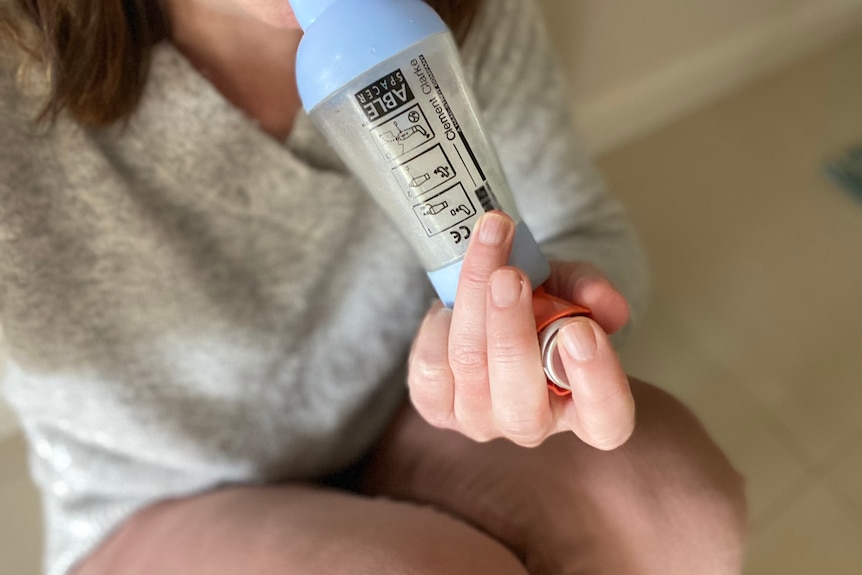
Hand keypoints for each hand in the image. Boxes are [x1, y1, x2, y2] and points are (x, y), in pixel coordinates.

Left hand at [408, 212, 634, 449]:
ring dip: (472, 302)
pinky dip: (439, 324)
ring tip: (484, 248)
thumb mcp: (570, 287)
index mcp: (582, 407)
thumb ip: (589, 290)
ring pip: (470, 370)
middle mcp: (532, 425)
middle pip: (522, 406)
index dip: (596, 382)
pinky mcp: (435, 406)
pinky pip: (431, 367)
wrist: (487, 306)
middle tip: (510, 277)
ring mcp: (479, 421)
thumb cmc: (539, 305)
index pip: (606, 422)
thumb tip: (601, 301)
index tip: (581, 329)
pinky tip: (450, 297)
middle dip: (511, 334)